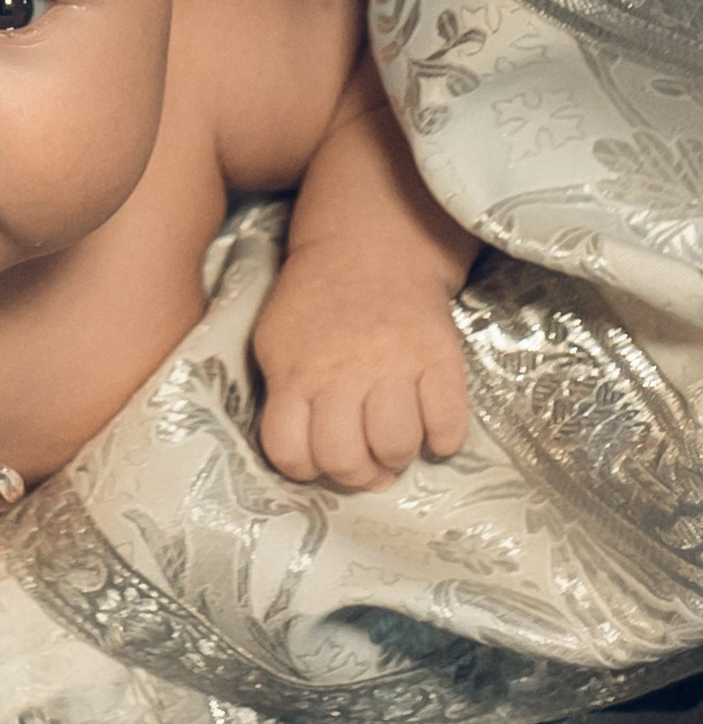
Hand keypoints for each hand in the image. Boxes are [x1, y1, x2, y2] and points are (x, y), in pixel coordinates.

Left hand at [253, 240, 470, 490]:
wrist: (369, 249)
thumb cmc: (317, 305)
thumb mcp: (276, 342)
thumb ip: (282, 395)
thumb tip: (307, 457)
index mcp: (295, 373)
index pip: (288, 450)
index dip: (304, 470)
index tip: (318, 461)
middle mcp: (341, 373)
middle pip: (344, 458)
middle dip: (357, 474)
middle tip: (367, 463)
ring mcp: (393, 365)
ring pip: (395, 447)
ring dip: (398, 458)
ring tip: (396, 443)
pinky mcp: (438, 357)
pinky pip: (447, 427)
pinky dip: (443, 442)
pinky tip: (433, 431)